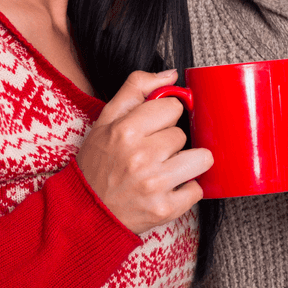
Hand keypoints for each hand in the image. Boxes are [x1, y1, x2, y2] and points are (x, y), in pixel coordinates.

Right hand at [76, 69, 212, 235]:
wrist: (86, 212)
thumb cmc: (97, 163)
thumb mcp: (106, 120)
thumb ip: (136, 89)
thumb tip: (171, 75)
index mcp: (125, 131)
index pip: (173, 107)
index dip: (164, 116)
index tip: (153, 127)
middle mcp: (141, 157)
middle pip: (182, 134)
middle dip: (170, 142)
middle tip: (151, 153)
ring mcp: (155, 185)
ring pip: (201, 158)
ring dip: (188, 163)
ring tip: (168, 168)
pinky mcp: (165, 209)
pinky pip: (197, 190)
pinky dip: (186, 190)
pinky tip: (168, 189)